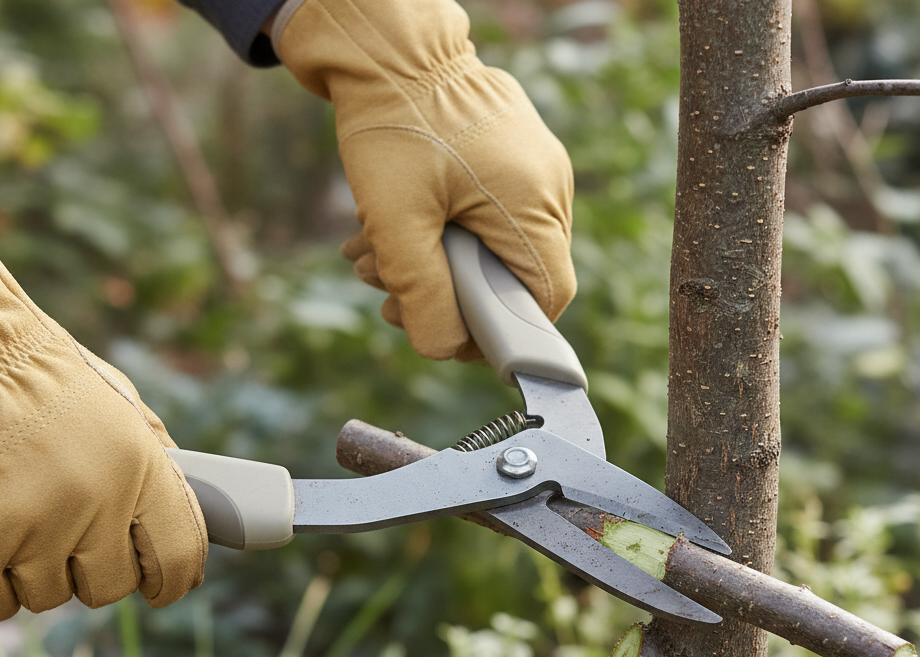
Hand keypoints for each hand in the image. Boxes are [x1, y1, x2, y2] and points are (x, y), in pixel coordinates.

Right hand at [0, 208, 206, 622]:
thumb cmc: (35, 376)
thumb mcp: (117, 405)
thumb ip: (155, 460)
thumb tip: (189, 514)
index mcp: (139, 465)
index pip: (178, 555)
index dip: (172, 579)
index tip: (162, 586)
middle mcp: (93, 502)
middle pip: (109, 587)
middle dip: (93, 568)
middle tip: (70, 533)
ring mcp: (32, 527)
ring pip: (49, 595)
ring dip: (36, 569)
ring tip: (19, 516)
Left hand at [271, 0, 575, 360]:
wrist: (387, 45)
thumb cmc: (393, 123)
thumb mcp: (396, 220)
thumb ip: (421, 292)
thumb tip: (443, 348)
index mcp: (533, 204)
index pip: (546, 298)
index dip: (504, 334)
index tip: (453, 340)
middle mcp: (546, 188)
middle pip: (513, 278)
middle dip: (447, 298)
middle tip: (388, 299)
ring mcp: (531, 171)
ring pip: (492, 250)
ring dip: (431, 268)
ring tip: (372, 259)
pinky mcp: (510, 160)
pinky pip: (484, 218)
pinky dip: (437, 235)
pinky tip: (387, 232)